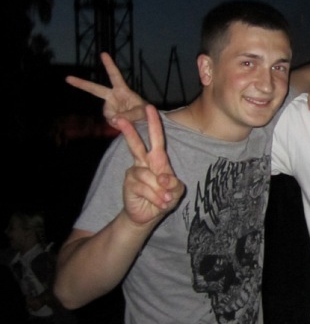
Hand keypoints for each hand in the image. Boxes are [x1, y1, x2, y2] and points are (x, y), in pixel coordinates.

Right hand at [65, 52, 146, 127]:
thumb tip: (114, 119)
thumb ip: (129, 115)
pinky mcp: (109, 115)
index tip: (103, 53)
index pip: (115, 76)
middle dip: (81, 84)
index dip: (109, 65)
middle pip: (95, 89)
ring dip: (116, 118)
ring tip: (129, 119)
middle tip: (68, 78)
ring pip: (108, 113)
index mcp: (122, 90)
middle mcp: (113, 96)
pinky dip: (116, 123)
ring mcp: (109, 106)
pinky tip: (123, 123)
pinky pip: (110, 120)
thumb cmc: (145, 112)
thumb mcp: (141, 112)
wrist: (144, 121)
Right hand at [117, 105, 184, 224]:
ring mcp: (135, 172)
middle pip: (136, 145)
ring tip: (164, 200)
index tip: (149, 108)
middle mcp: (144, 162)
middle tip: (120, 119)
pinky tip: (158, 203)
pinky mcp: (129, 184)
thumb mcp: (176, 192)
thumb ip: (175, 185)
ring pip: (149, 175)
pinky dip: (154, 197)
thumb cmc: (164, 199)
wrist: (148, 215)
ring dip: (160, 191)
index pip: (156, 139)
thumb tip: (163, 178)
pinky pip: (144, 187)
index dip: (153, 124)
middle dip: (129, 132)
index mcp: (158, 159)